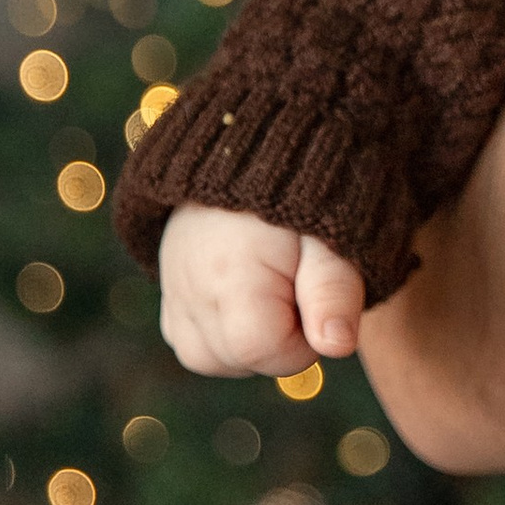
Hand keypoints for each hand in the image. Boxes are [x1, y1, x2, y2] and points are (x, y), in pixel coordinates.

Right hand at [157, 202, 366, 374]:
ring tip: (274, 287)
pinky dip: (222, 331)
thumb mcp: (332, 235)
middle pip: (237, 360)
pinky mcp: (168, 290)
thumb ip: (336, 292)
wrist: (252, 144)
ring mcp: (172, 290)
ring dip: (249, 340)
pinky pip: (191, 340)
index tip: (317, 295)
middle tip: (296, 280)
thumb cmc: (304, 190)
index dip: (304, 339)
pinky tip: (248, 294)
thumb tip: (336, 346)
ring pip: (210, 356)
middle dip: (279, 339)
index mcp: (230, 276)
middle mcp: (188, 288)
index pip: (264, 351)